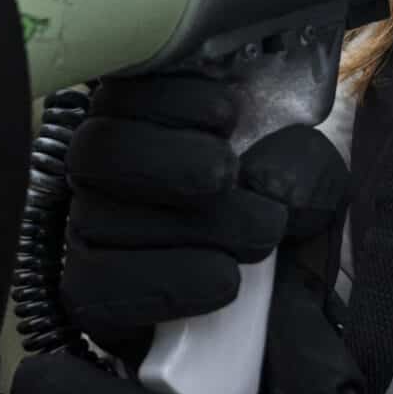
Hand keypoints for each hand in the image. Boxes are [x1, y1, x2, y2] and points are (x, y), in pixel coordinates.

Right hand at [61, 75, 342, 368]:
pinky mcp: (88, 293)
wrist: (272, 304)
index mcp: (145, 116)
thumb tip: (270, 179)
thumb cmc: (275, 216)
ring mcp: (86, 231)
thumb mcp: (305, 179)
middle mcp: (102, 170)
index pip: (123, 89)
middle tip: (226, 174)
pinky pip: (96, 286)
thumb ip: (300, 163)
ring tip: (258, 237)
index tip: (227, 113)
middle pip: (97, 150)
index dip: (166, 96)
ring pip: (98, 218)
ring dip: (189, 226)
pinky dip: (167, 281)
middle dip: (167, 160)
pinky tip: (222, 278)